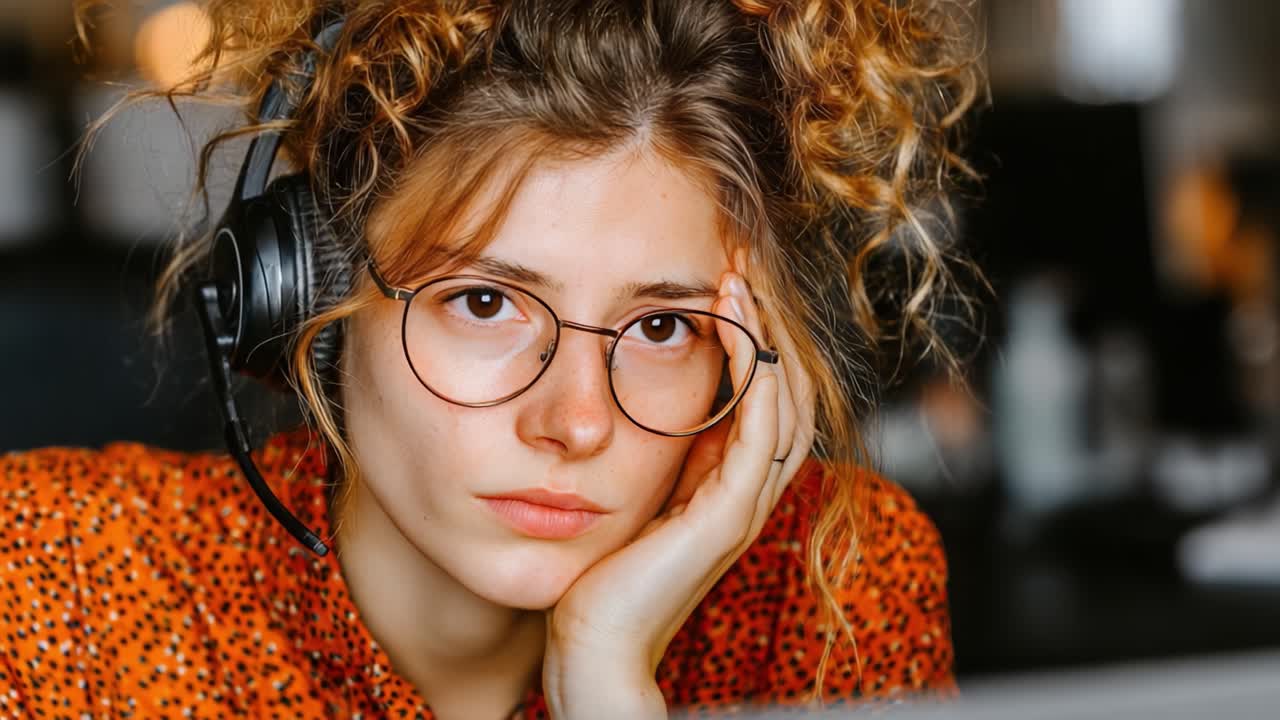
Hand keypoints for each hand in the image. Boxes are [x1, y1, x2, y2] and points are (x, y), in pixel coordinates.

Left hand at [542, 252, 817, 717]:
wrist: (593, 644)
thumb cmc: (603, 572)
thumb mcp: (638, 491)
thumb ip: (660, 450)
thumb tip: (650, 388)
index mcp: (730, 483)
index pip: (767, 394)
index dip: (755, 336)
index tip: (724, 280)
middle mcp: (749, 490)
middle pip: (790, 389)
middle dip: (769, 323)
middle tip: (738, 265)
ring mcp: (743, 505)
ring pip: (785, 402)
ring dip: (764, 336)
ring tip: (736, 283)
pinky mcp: (725, 517)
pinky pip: (758, 433)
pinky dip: (754, 377)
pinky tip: (733, 332)